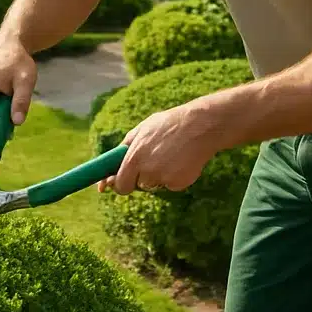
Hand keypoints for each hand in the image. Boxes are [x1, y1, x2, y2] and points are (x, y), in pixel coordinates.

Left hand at [97, 104, 216, 194]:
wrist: (200, 125)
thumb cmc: (169, 125)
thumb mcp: (142, 129)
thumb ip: (125, 148)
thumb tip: (110, 167)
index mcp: (135, 158)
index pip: (120, 185)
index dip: (120, 184)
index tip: (122, 181)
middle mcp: (148, 171)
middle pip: (138, 186)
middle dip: (141, 178)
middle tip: (152, 161)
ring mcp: (164, 179)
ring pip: (155, 184)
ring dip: (159, 175)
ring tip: (170, 154)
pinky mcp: (179, 183)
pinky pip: (171, 185)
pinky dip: (174, 176)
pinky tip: (181, 160)